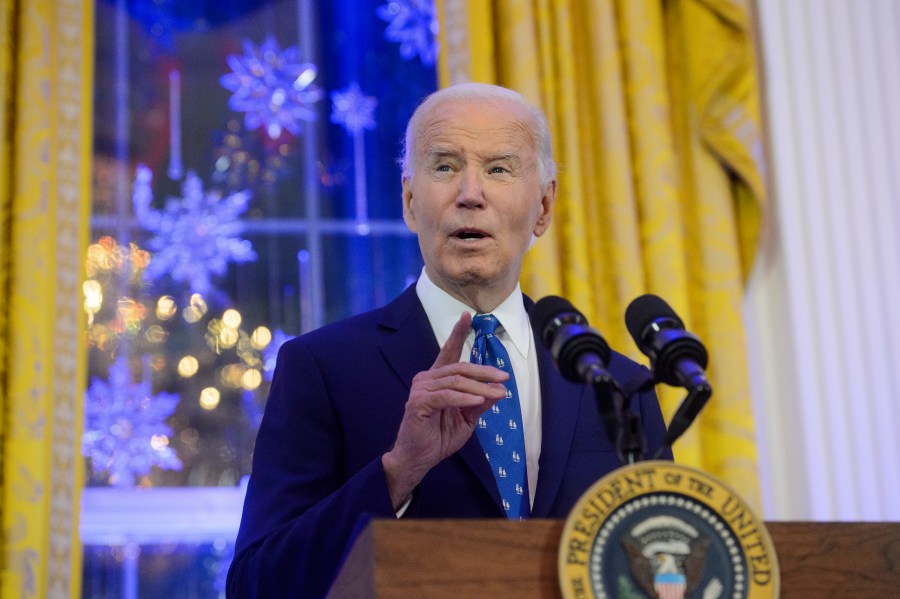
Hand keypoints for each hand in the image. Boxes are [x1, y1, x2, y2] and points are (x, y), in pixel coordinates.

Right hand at [382, 312, 508, 509]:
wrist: (418, 459)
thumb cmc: (439, 437)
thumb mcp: (467, 419)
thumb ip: (480, 403)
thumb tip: (498, 391)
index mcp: (437, 379)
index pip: (448, 352)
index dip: (457, 333)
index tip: (467, 315)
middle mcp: (426, 379)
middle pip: (459, 368)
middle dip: (484, 372)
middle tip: (504, 378)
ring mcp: (421, 389)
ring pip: (456, 382)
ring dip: (480, 389)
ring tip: (499, 394)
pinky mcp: (418, 403)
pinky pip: (446, 396)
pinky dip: (464, 398)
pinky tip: (477, 402)